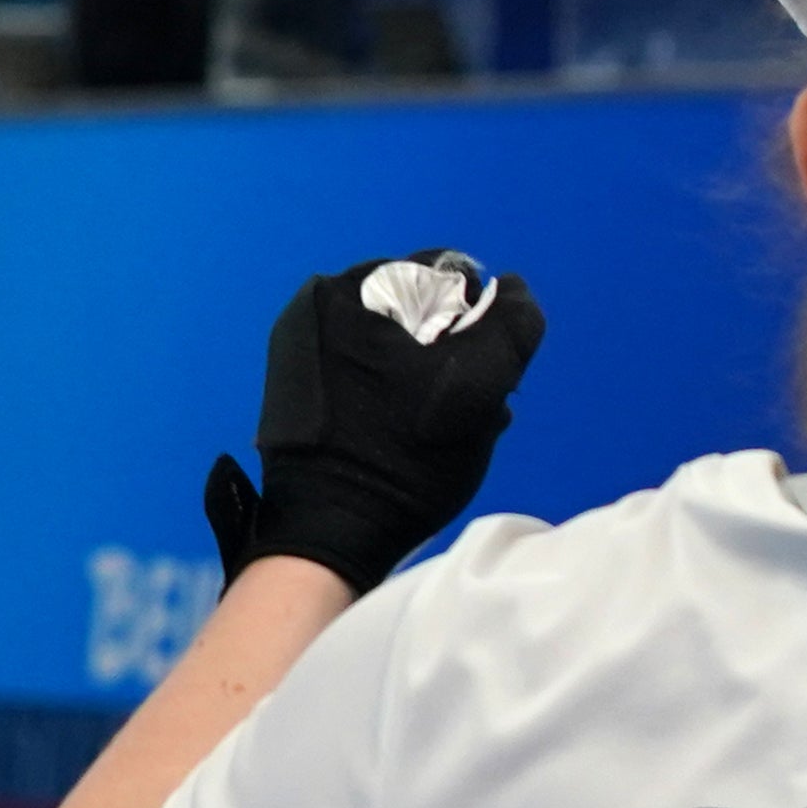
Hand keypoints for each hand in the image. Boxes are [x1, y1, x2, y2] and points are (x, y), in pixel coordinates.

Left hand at [205, 253, 546, 593]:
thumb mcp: (481, 387)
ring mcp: (298, 347)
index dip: (481, 323)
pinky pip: (364, 371)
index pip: (444, 276)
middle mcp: (314, 306)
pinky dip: (393, 393)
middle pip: (417, 310)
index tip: (487, 376)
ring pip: (394, 344)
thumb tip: (512, 289)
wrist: (330, 531)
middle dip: (452, 351)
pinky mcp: (294, 385)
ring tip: (439, 426)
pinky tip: (405, 432)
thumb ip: (511, 325)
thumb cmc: (407, 457)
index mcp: (348, 290)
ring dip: (427, 376)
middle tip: (465, 406)